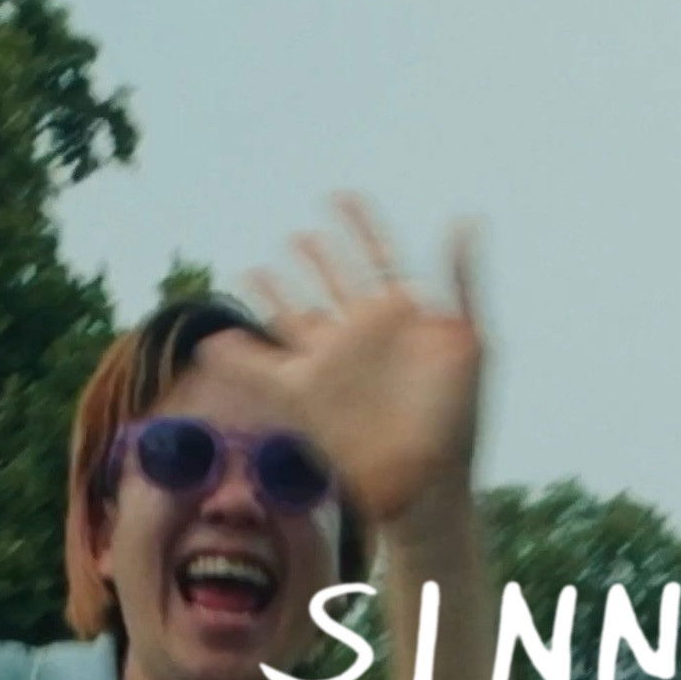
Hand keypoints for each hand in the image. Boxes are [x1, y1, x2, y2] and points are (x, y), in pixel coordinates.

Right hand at [220, 195, 483, 527]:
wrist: (425, 483)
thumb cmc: (459, 421)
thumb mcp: (471, 342)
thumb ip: (463, 279)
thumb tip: (464, 218)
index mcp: (401, 317)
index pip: (378, 257)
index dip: (362, 226)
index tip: (342, 196)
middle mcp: (362, 336)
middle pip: (331, 284)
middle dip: (315, 258)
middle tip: (297, 237)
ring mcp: (330, 364)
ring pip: (291, 316)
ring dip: (273, 294)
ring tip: (253, 272)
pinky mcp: (303, 397)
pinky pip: (258, 368)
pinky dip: (232, 356)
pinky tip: (209, 342)